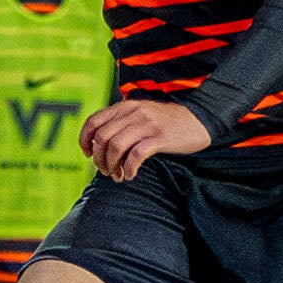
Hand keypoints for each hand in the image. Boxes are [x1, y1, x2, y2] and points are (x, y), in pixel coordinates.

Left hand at [80, 99, 209, 181]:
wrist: (198, 120)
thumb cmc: (165, 123)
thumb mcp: (140, 115)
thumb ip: (121, 123)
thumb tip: (97, 145)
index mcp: (125, 106)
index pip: (94, 121)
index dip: (85, 140)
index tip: (88, 155)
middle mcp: (134, 113)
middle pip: (102, 138)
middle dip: (99, 159)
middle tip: (106, 171)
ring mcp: (147, 124)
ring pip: (116, 147)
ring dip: (112, 166)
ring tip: (118, 176)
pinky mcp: (160, 138)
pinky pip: (136, 155)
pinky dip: (129, 168)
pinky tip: (131, 175)